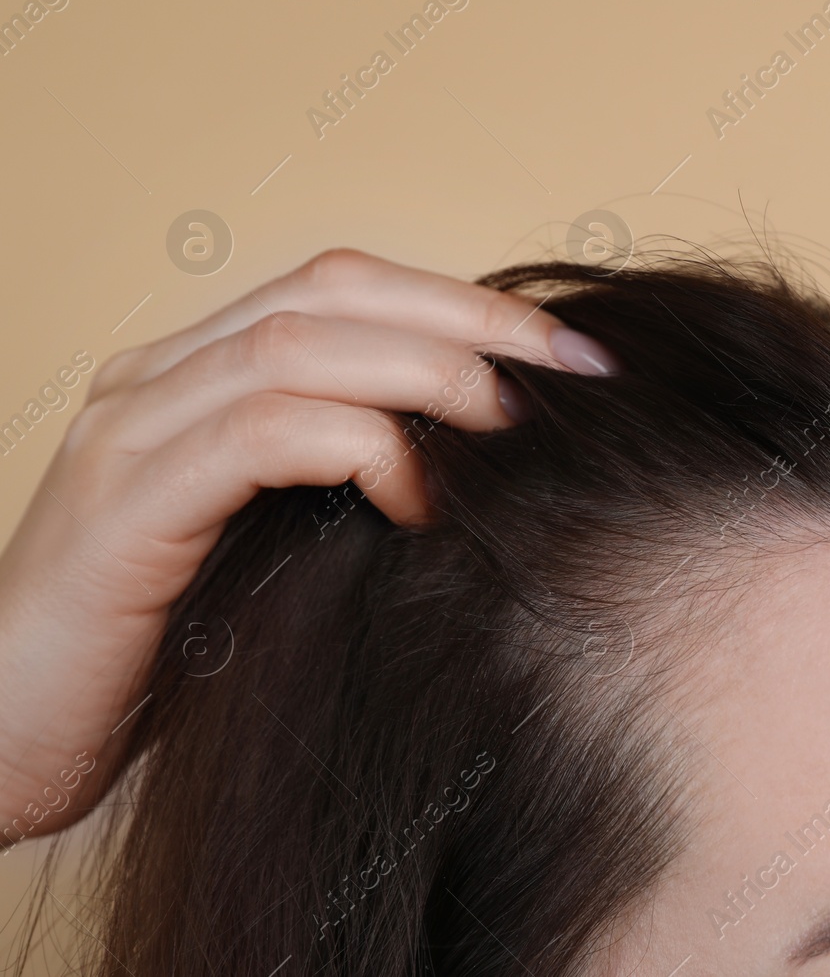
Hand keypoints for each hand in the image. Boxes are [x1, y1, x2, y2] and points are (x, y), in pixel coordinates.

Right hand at [0, 249, 615, 844]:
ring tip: (512, 425)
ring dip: (427, 372)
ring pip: (297, 345)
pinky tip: (421, 501)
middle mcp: (158, 381)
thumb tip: (492, 465)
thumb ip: (347, 484)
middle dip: (471, 318)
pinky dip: (357, 449)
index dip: (466, 300)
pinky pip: (255, 436)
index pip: (345, 286)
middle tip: (577, 371)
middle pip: (331, 289)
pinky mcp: (121, 510)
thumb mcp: (276, 544)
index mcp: (196, 376)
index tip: (572, 352)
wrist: (0, 736)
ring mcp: (130, 433)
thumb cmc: (161, 653)